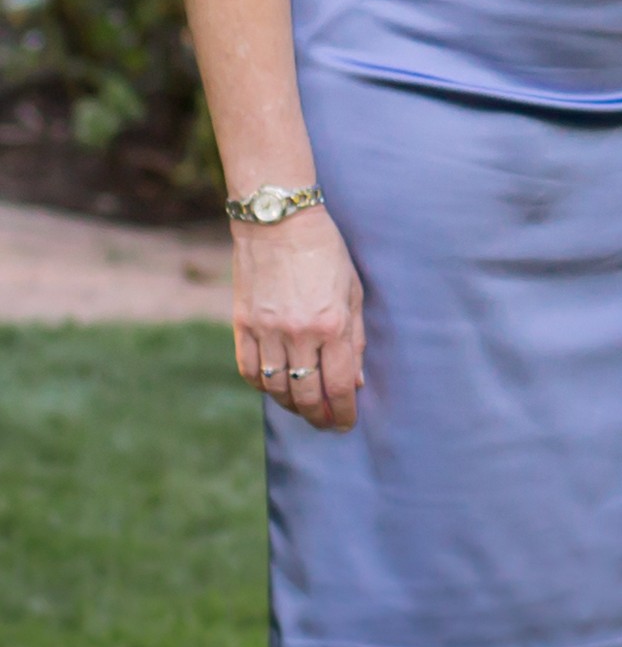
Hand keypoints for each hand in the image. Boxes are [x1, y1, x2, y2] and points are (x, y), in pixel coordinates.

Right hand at [233, 203, 364, 432]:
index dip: (343, 412)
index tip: (346, 424)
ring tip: (304, 408)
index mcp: (332, 323)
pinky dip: (263, 386)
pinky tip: (275, 387)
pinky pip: (250, 371)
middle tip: (326, 424)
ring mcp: (266, 331)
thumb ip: (355, 338)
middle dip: (319, 416)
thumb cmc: (325, 252)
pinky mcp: (242, 326)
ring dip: (291, 405)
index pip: (338, 385)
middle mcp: (298, 333)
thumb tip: (355, 381)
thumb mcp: (353, 290)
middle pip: (306, 394)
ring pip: (276, 388)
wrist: (279, 223)